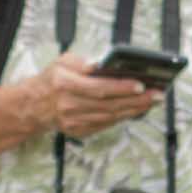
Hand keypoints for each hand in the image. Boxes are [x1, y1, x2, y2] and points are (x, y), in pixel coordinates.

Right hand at [8, 52, 159, 139]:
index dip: (120, 88)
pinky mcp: (79, 131)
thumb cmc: (52, 79)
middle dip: (136, 100)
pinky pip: (105, 124)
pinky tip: (136, 110)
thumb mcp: (63, 61)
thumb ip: (84, 62)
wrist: (34, 105)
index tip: (140, 84)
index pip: (98, 87)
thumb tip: (105, 64)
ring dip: (134, 109)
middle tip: (157, 94)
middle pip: (108, 104)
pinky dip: (123, 117)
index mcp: (64, 84)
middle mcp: (69, 105)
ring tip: (152, 101)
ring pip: (110, 116)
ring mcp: (74, 121)